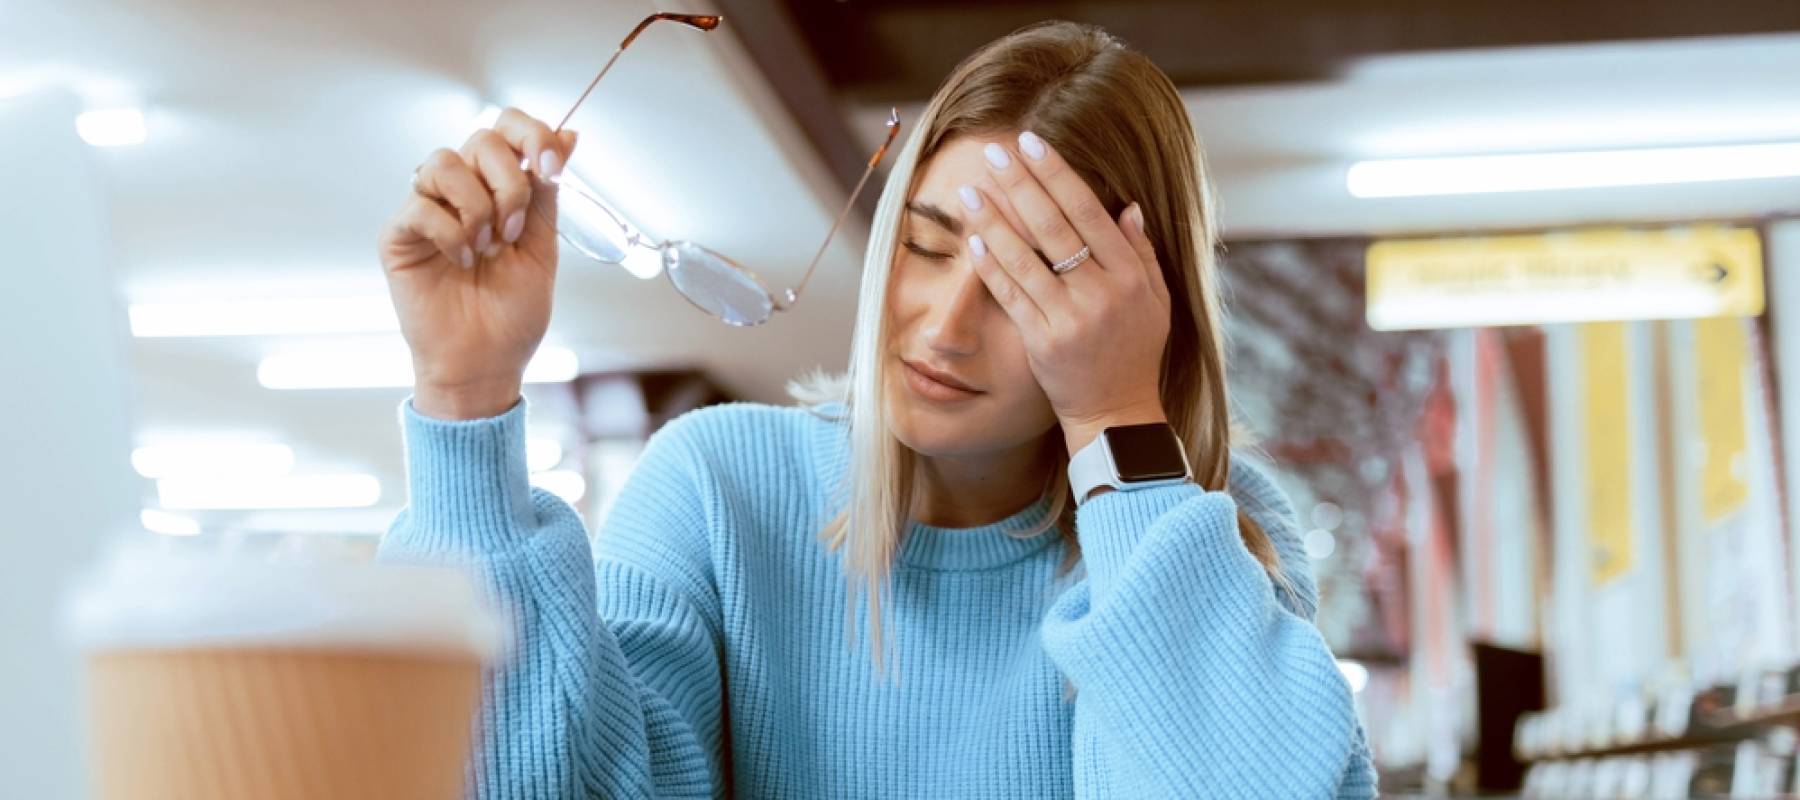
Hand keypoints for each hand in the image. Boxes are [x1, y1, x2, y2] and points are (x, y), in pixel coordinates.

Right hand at [377, 108, 577, 419]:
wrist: (486, 362)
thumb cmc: (513, 311)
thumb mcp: (543, 245)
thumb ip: (547, 191)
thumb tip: (570, 133)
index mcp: (498, 187)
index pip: (507, 127)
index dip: (532, 135)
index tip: (553, 168)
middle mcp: (461, 190)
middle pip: (480, 140)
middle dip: (509, 183)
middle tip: (515, 232)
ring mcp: (427, 209)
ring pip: (444, 162)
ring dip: (478, 207)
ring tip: (488, 248)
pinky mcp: (399, 235)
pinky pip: (420, 206)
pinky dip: (451, 233)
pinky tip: (462, 262)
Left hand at [959, 132, 1171, 453]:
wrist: (1117, 413)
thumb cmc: (1135, 352)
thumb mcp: (1155, 300)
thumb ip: (1141, 252)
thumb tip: (1128, 205)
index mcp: (1130, 275)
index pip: (1089, 211)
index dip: (1057, 174)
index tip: (1032, 143)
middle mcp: (1102, 292)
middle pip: (1054, 225)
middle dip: (1020, 183)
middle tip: (993, 151)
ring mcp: (1071, 317)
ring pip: (1025, 257)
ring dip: (993, 219)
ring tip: (969, 190)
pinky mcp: (1042, 341)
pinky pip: (1011, 294)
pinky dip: (991, 265)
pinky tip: (972, 239)